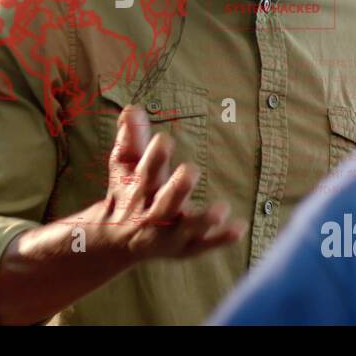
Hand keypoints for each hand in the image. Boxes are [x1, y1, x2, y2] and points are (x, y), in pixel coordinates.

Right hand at [99, 105, 244, 260]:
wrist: (115, 241)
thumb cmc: (126, 192)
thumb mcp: (125, 166)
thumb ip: (131, 138)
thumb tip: (132, 107)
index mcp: (138, 191)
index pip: (145, 172)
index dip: (154, 157)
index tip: (165, 139)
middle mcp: (152, 214)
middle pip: (164, 203)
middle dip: (177, 189)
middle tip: (191, 170)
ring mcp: (169, 234)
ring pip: (186, 229)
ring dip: (203, 220)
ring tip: (221, 209)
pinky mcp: (185, 247)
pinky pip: (204, 245)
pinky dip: (221, 238)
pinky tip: (239, 226)